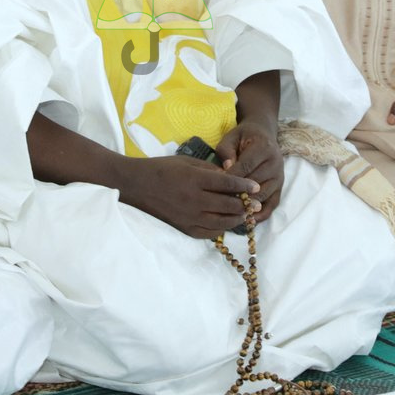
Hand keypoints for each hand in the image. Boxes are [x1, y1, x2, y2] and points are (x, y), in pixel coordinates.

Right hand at [119, 155, 260, 238]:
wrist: (137, 186)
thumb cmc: (163, 168)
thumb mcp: (187, 161)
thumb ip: (210, 170)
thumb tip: (230, 178)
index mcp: (195, 180)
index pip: (227, 184)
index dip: (244, 186)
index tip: (256, 186)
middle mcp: (194, 200)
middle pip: (229, 205)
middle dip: (246, 204)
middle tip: (256, 203)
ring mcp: (190, 217)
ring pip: (222, 222)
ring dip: (237, 218)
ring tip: (246, 214)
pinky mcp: (185, 228)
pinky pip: (210, 233)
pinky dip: (222, 228)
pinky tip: (227, 223)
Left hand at [215, 118, 283, 222]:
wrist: (263, 134)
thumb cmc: (243, 137)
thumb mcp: (231, 137)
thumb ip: (226, 151)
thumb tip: (225, 170)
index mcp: (264, 148)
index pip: (246, 166)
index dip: (231, 179)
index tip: (216, 188)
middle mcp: (275, 164)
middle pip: (256, 184)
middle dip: (238, 195)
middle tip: (220, 205)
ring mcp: (279, 177)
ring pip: (263, 197)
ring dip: (248, 207)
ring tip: (231, 215)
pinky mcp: (280, 188)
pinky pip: (272, 204)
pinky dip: (261, 214)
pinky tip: (247, 220)